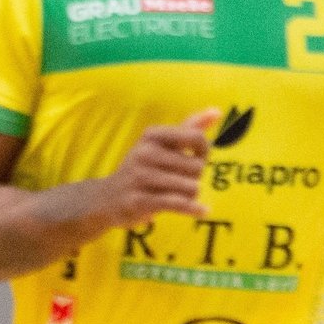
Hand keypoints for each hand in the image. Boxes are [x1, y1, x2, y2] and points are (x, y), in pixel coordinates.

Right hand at [94, 109, 218, 228]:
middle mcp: (144, 153)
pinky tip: (202, 211)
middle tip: (181, 181)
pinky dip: (194, 209)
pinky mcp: (140, 201)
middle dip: (195, 177)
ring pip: (190, 187)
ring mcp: (140, 177)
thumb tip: (217, 112)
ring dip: (191, 195)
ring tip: (179, 195)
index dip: (204, 151)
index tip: (196, 158)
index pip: (196, 138)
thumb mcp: (160, 144)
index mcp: (151, 135)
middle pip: (196, 166)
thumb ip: (189, 128)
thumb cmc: (142, 169)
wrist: (106, 198)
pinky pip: (178, 204)